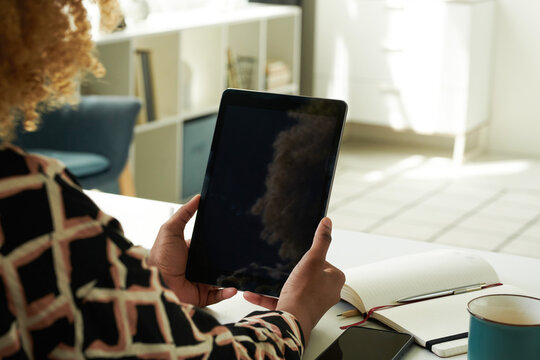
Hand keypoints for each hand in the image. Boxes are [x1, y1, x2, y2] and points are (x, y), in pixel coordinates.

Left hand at [148, 195, 236, 306]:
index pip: (212, 246)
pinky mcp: (201, 295)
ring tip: (243, 272)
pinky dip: (227, 292)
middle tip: (244, 256)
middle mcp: (198, 267)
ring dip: (232, 277)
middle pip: (219, 263)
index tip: (235, 237)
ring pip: (221, 279)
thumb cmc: (160, 256)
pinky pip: (218, 295)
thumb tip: (198, 197)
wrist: (155, 281)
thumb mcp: (171, 229)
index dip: (223, 242)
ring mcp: (200, 281)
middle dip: (231, 261)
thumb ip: (184, 213)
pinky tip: (233, 287)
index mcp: (192, 251)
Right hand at [244, 218, 344, 342]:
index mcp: (336, 280)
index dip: (311, 259)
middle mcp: (327, 293)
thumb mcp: (312, 259)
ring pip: (295, 288)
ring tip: (270, 279)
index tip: (302, 260)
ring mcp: (312, 304)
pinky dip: (268, 297)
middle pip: (309, 274)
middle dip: (294, 271)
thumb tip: (327, 222)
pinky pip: (281, 301)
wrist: (291, 321)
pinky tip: (253, 292)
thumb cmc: (305, 292)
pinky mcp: (298, 312)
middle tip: (287, 270)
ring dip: (280, 284)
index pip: (325, 262)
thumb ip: (321, 240)